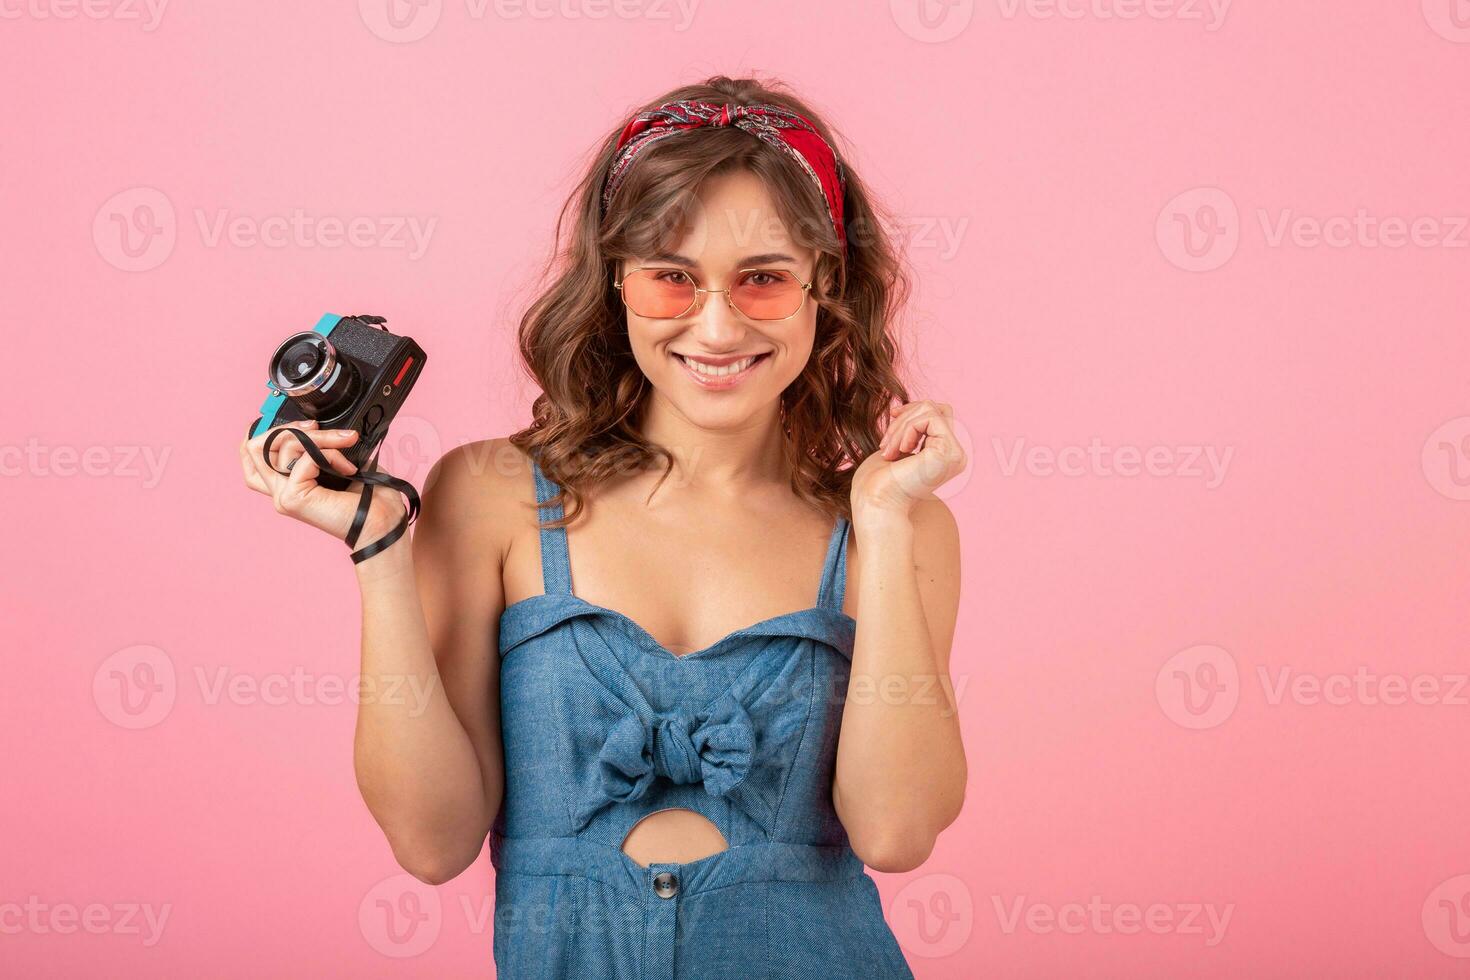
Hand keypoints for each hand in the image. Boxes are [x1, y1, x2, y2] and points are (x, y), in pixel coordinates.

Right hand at [238, 420, 406, 544]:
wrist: (382, 522)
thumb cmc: (368, 496)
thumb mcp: (336, 461)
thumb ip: (316, 446)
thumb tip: (311, 423)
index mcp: (285, 482)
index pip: (250, 453)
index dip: (265, 430)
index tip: (303, 424)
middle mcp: (279, 491)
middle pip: (256, 446)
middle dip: (289, 427)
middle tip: (318, 427)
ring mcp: (283, 496)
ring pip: (282, 446)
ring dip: (319, 437)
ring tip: (345, 444)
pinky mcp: (292, 498)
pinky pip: (304, 457)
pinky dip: (328, 454)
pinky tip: (347, 468)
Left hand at [851, 400, 966, 520]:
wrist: (875, 503)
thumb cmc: (879, 481)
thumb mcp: (900, 446)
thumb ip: (915, 427)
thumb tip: (922, 404)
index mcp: (945, 456)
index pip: (938, 414)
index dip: (914, 410)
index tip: (892, 417)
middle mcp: (956, 456)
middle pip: (937, 409)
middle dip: (906, 417)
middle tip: (886, 443)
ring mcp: (955, 455)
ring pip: (932, 410)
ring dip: (901, 425)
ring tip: (888, 449)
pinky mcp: (949, 453)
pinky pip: (929, 418)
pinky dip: (907, 428)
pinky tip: (899, 451)